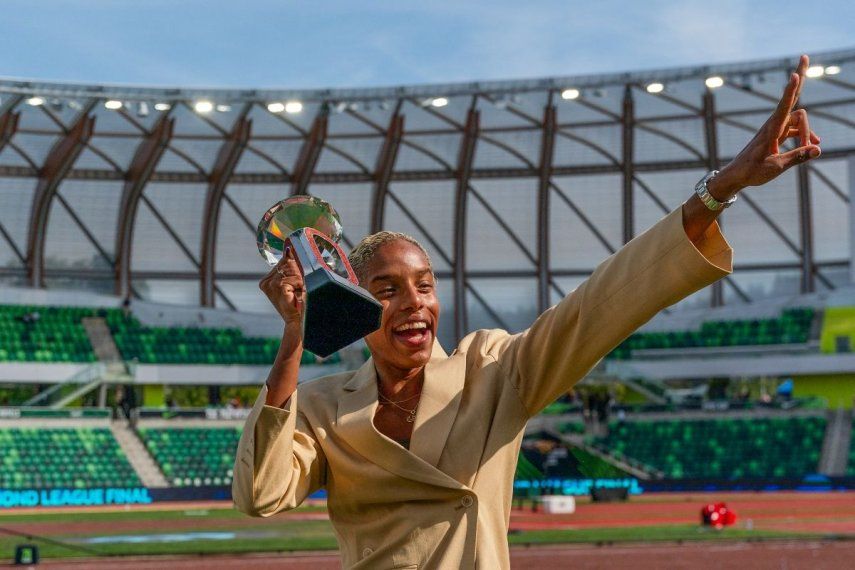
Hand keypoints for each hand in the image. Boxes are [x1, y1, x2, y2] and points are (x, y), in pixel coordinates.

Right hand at [259, 247, 305, 329]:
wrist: (297, 321)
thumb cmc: (297, 303)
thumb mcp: (293, 283)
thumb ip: (291, 268)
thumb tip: (290, 250)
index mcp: (266, 281)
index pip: (282, 262)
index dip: (294, 264)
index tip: (299, 270)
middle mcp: (265, 282)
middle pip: (286, 264)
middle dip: (297, 273)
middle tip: (298, 288)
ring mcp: (270, 284)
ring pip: (292, 270)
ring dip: (300, 281)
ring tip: (297, 293)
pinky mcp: (278, 287)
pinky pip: (294, 278)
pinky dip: (300, 285)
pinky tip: (296, 295)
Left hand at [709, 54, 821, 199]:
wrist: (737, 176)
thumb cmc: (752, 172)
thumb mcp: (776, 167)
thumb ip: (798, 157)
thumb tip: (818, 149)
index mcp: (771, 129)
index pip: (784, 105)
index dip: (791, 90)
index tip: (794, 75)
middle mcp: (774, 124)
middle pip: (792, 97)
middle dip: (799, 78)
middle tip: (804, 56)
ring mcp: (776, 128)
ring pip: (799, 120)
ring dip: (807, 132)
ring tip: (811, 148)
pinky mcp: (777, 134)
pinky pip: (795, 129)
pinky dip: (804, 136)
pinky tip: (813, 145)